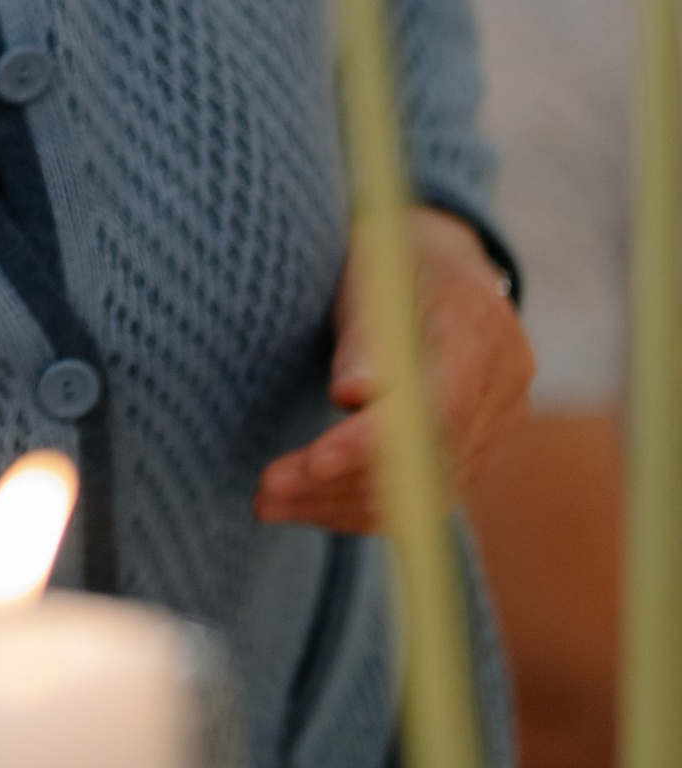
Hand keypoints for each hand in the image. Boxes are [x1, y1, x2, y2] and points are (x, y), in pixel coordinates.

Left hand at [254, 205, 532, 534]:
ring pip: (421, 495)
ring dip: (340, 506)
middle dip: (340, 484)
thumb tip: (351, 397)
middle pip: (427, 463)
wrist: (439, 260)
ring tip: (268, 505)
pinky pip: (422, 500)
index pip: (436, 409)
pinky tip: (306, 508)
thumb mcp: (372, 269)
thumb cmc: (392, 257)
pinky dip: (361, 509)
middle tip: (266, 493)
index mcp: (481, 331)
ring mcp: (494, 428)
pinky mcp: (473, 454)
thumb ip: (366, 331)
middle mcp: (502, 389)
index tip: (312, 462)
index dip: (374, 444)